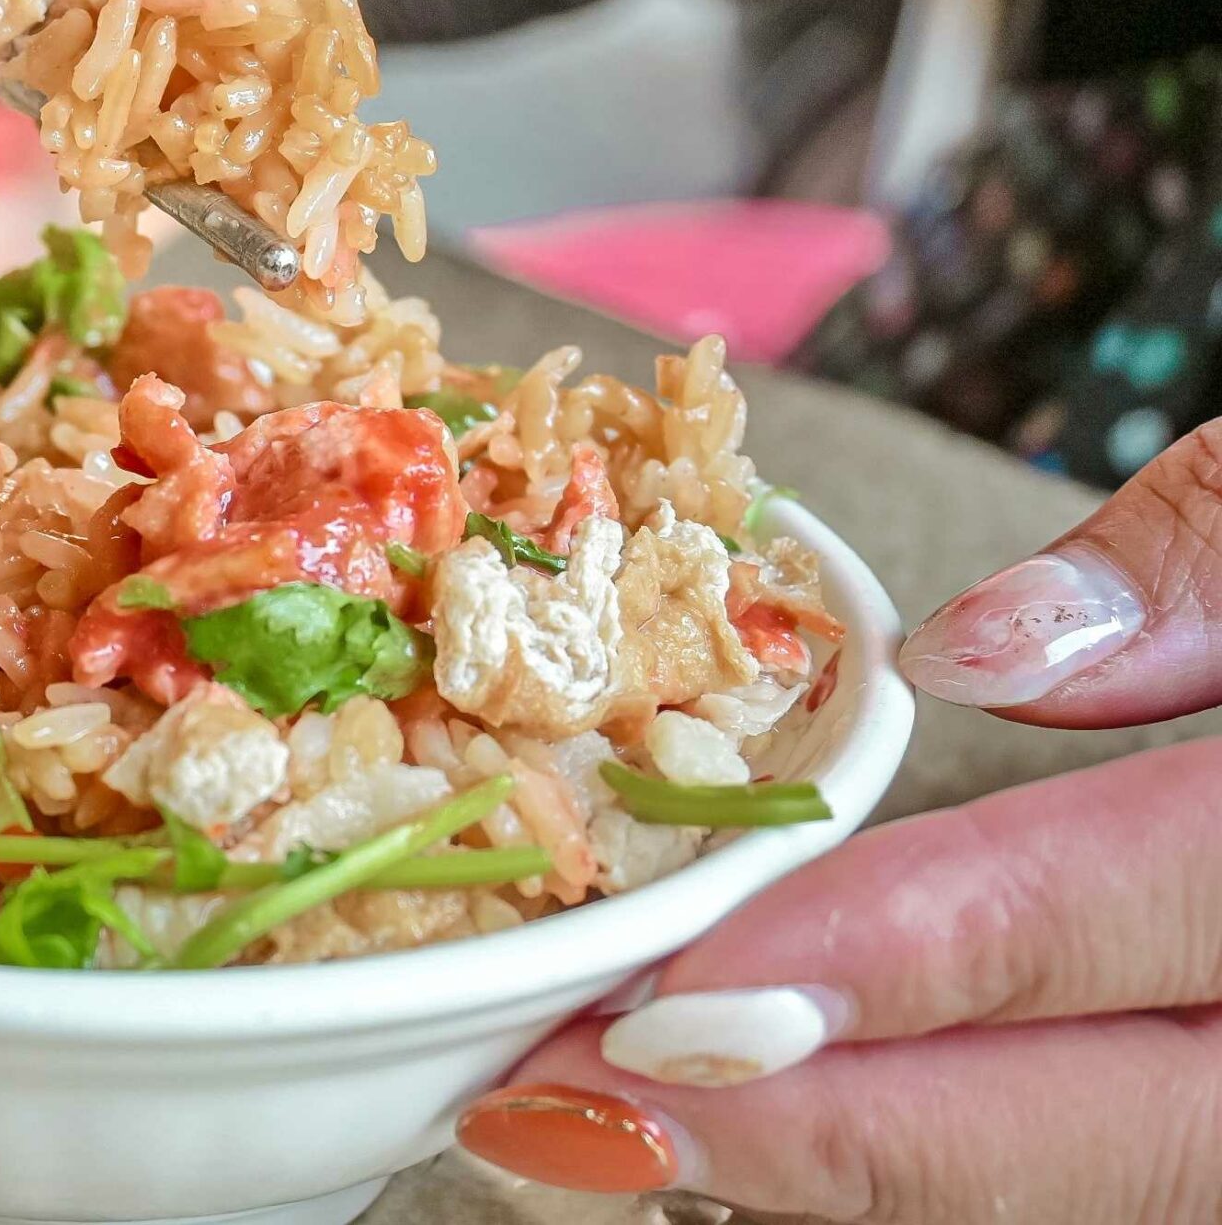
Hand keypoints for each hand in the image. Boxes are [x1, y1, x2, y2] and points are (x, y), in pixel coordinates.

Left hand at [455, 420, 1221, 1221]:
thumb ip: (1218, 552)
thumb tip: (987, 654)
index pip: (1126, 920)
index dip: (892, 972)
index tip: (670, 1010)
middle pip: (1117, 1130)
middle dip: (833, 1139)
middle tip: (558, 1114)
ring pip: (1128, 1182)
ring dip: (880, 1172)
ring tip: (628, 1134)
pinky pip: (1163, 1165)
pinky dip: (977, 1154)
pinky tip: (810, 1119)